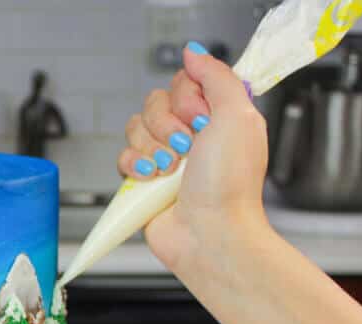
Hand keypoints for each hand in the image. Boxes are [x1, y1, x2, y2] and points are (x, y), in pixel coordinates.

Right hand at [117, 43, 271, 270]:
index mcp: (217, 116)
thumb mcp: (238, 115)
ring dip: (151, 147)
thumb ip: (218, 76)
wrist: (209, 232)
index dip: (186, 98)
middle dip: (167, 125)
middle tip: (186, 148)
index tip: (201, 119)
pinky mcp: (143, 180)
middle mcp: (191, 135)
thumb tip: (195, 53)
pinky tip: (150, 178)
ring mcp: (165, 157)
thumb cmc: (230, 185)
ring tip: (170, 170)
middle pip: (155, 103)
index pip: (184, 83)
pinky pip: (122, 156)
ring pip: (136, 128)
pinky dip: (134, 165)